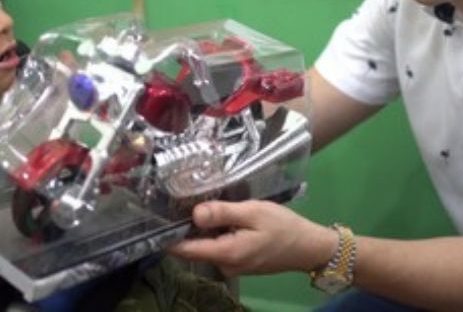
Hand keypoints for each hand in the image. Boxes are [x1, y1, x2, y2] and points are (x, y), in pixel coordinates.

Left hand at [168, 200, 336, 276]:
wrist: (308, 246)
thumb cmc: (283, 226)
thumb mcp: (253, 212)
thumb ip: (222, 213)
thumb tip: (194, 214)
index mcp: (225, 253)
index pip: (184, 250)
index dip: (167, 235)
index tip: (154, 217)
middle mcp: (224, 265)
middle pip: (194, 246)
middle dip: (188, 225)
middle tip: (184, 198)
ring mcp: (231, 266)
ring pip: (207, 245)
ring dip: (206, 228)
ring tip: (208, 202)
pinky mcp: (239, 263)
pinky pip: (220, 247)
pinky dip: (219, 233)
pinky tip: (227, 217)